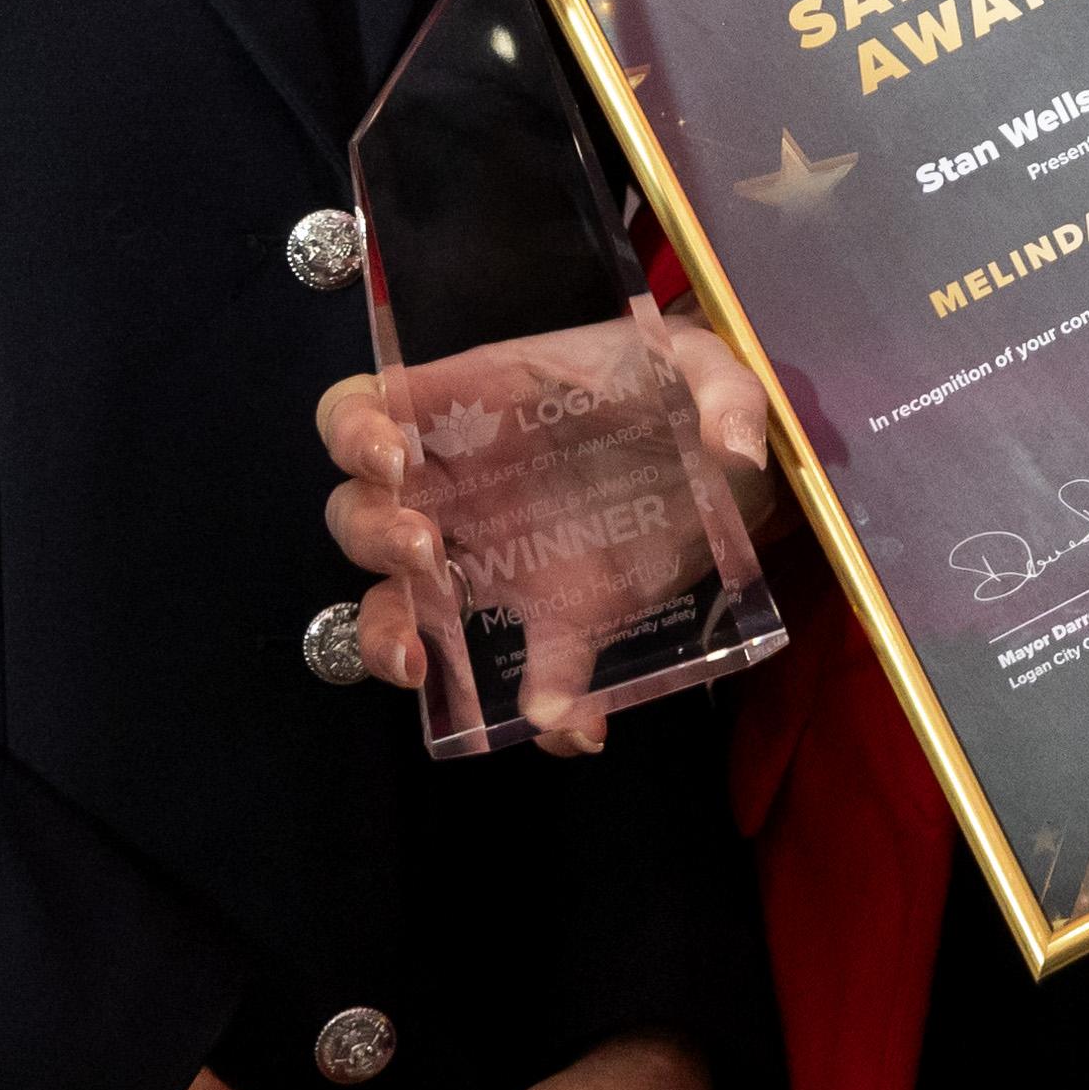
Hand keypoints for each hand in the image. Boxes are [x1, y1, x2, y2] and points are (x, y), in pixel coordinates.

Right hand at [314, 304, 786, 756]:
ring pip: (397, 602)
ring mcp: (495, 555)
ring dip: (391, 632)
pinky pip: (525, 673)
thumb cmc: (681, 391)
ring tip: (424, 661)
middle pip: (359, 511)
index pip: (366, 407)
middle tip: (426, 552)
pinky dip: (545, 710)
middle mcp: (462, 483)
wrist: (724, 461)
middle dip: (372, 537)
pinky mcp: (554, 613)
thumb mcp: (709, 365)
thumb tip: (735, 447)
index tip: (392, 460)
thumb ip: (724, 392)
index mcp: (476, 403)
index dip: (353, 432)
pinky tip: (573, 724)